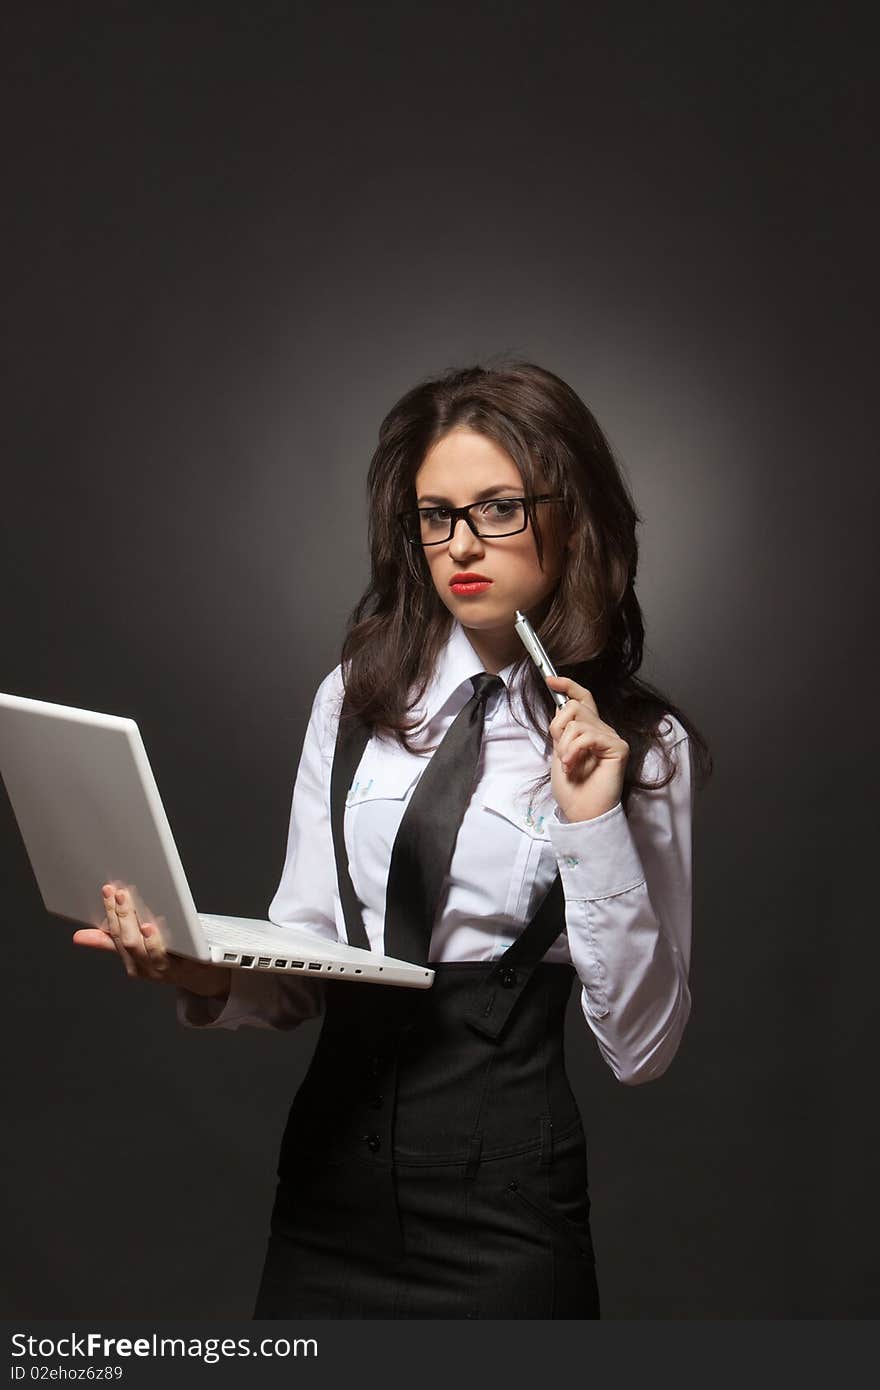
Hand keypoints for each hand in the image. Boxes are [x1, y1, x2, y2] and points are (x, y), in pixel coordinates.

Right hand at [73, 883, 230, 998]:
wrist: (203, 976)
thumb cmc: (168, 957)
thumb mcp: (138, 951)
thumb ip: (110, 942)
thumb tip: (79, 936)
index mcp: (132, 963)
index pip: (116, 935)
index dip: (111, 913)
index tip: (108, 891)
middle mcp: (147, 968)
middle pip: (131, 944)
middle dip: (125, 917)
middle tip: (123, 894)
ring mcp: (169, 970)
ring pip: (153, 953)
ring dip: (146, 935)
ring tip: (142, 919)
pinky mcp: (192, 967)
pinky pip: (182, 957)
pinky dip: (175, 946)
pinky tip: (171, 931)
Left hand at [546, 676, 628, 821]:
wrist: (582, 812)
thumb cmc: (572, 789)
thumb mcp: (559, 751)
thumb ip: (562, 729)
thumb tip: (559, 704)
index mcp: (589, 730)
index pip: (583, 698)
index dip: (567, 685)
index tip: (549, 679)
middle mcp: (603, 730)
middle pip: (575, 706)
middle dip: (558, 729)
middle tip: (561, 754)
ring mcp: (612, 737)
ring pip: (577, 722)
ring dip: (565, 746)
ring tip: (568, 765)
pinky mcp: (618, 747)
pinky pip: (587, 736)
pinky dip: (573, 751)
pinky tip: (573, 766)